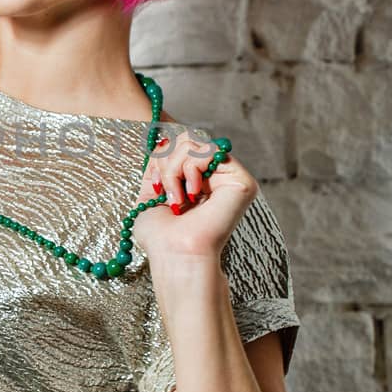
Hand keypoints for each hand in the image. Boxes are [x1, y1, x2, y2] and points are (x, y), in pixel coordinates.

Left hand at [130, 124, 256, 263]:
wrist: (174, 253)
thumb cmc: (161, 235)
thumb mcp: (150, 192)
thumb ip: (158, 164)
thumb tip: (162, 139)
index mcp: (198, 180)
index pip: (181, 144)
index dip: (162, 155)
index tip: (155, 184)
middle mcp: (217, 177)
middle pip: (187, 138)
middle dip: (166, 161)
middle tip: (165, 191)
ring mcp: (230, 177)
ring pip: (194, 142)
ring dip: (174, 168)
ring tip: (178, 198)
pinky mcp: (241, 180)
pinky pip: (208, 151)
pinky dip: (189, 169)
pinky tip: (192, 194)